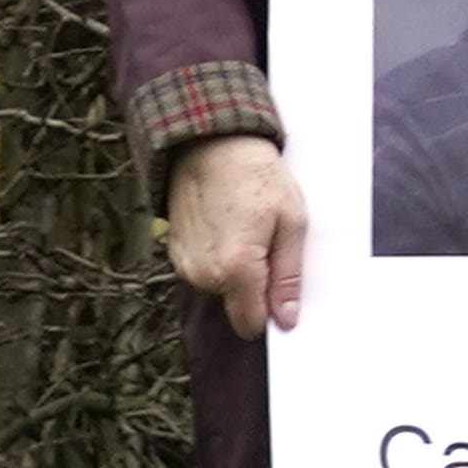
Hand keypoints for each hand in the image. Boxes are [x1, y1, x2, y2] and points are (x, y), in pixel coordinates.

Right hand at [163, 135, 309, 338]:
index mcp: (236, 270)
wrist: (210, 144)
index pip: (252, 323)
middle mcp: (204, 274)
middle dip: (257, 288)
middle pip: (237, 306)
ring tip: (248, 231)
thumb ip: (288, 276)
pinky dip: (218, 258)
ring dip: (237, 272)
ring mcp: (185, 264)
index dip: (271, 314)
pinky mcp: (175, 252)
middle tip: (270, 246)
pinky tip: (228, 227)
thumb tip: (287, 319)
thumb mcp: (292, 222)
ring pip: (221, 290)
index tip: (284, 296)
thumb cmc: (257, 177)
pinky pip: (205, 271)